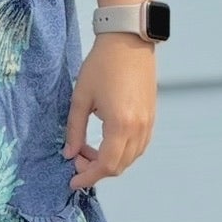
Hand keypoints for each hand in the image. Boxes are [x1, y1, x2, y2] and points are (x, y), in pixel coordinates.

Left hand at [63, 31, 156, 189]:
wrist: (127, 41)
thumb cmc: (101, 65)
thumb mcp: (80, 97)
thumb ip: (74, 129)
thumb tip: (69, 154)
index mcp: (120, 125)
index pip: (106, 165)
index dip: (88, 177)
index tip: (73, 181)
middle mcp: (139, 129)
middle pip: (120, 166)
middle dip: (96, 170)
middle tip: (76, 159)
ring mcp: (148, 123)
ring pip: (131, 158)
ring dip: (110, 161)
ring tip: (88, 149)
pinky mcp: (151, 116)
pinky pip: (139, 145)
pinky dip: (122, 151)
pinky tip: (105, 142)